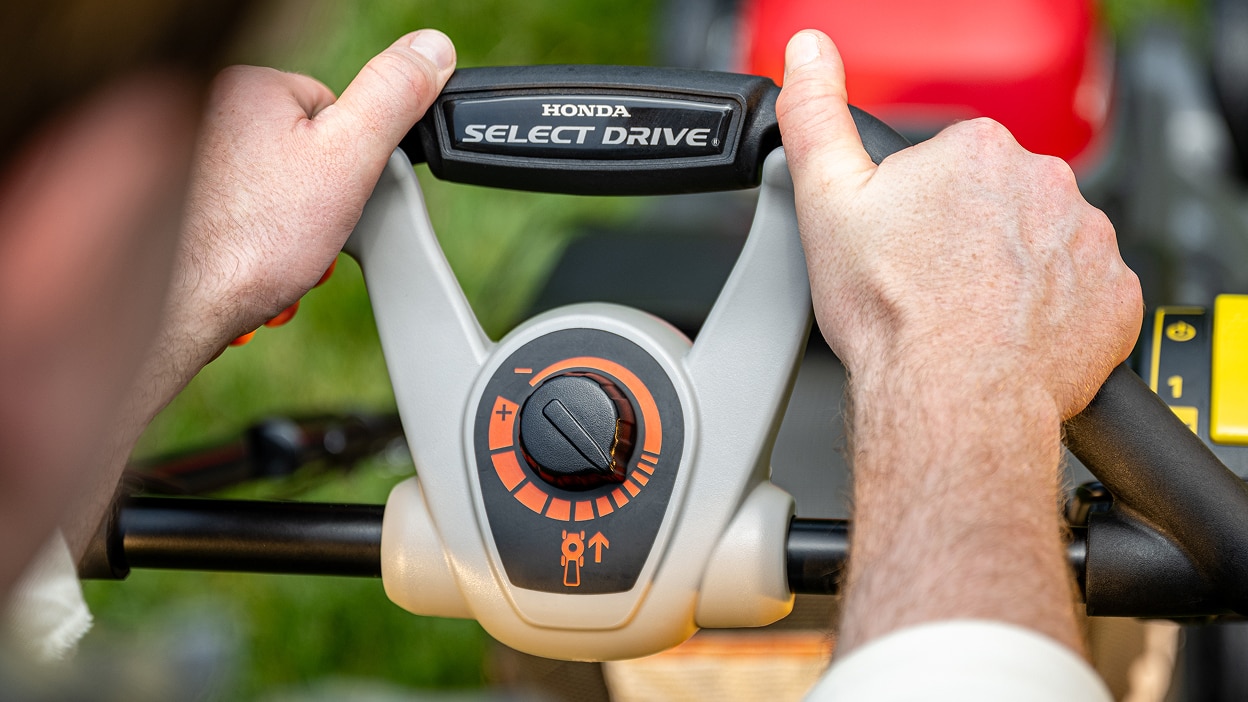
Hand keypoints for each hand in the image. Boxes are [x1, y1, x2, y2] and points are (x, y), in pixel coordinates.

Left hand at [60, 30, 456, 562]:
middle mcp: (199, 106)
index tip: (331, 198)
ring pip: (260, 183)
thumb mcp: (348, 159)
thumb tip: (432, 48)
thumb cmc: (254, 240)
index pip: (326, 109)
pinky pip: (226, 208)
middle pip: (291, 147)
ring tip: (270, 252)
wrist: (177, 307)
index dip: (344, 161)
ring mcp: (174, 153)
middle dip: (306, 194)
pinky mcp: (165, 199)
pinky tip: (241, 260)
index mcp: (248, 83)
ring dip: (276, 221)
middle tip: (299, 231)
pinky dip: (241, 237)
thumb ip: (393, 98)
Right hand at [776, 30, 1140, 421]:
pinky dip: (1058, 313)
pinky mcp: (1117, 295)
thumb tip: (808, 53)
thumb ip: (816, 116)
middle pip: (1003, 204)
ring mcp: (1089, 238)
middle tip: (935, 286)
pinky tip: (1014, 336)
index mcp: (977, 150)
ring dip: (1017, 274)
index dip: (922, 212)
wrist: (950, 395)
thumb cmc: (893, 311)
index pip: (953, 167)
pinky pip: (1087, 294)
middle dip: (973, 238)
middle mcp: (1044, 181)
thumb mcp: (826, 202)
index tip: (907, 250)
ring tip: (972, 317)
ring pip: (1046, 246)